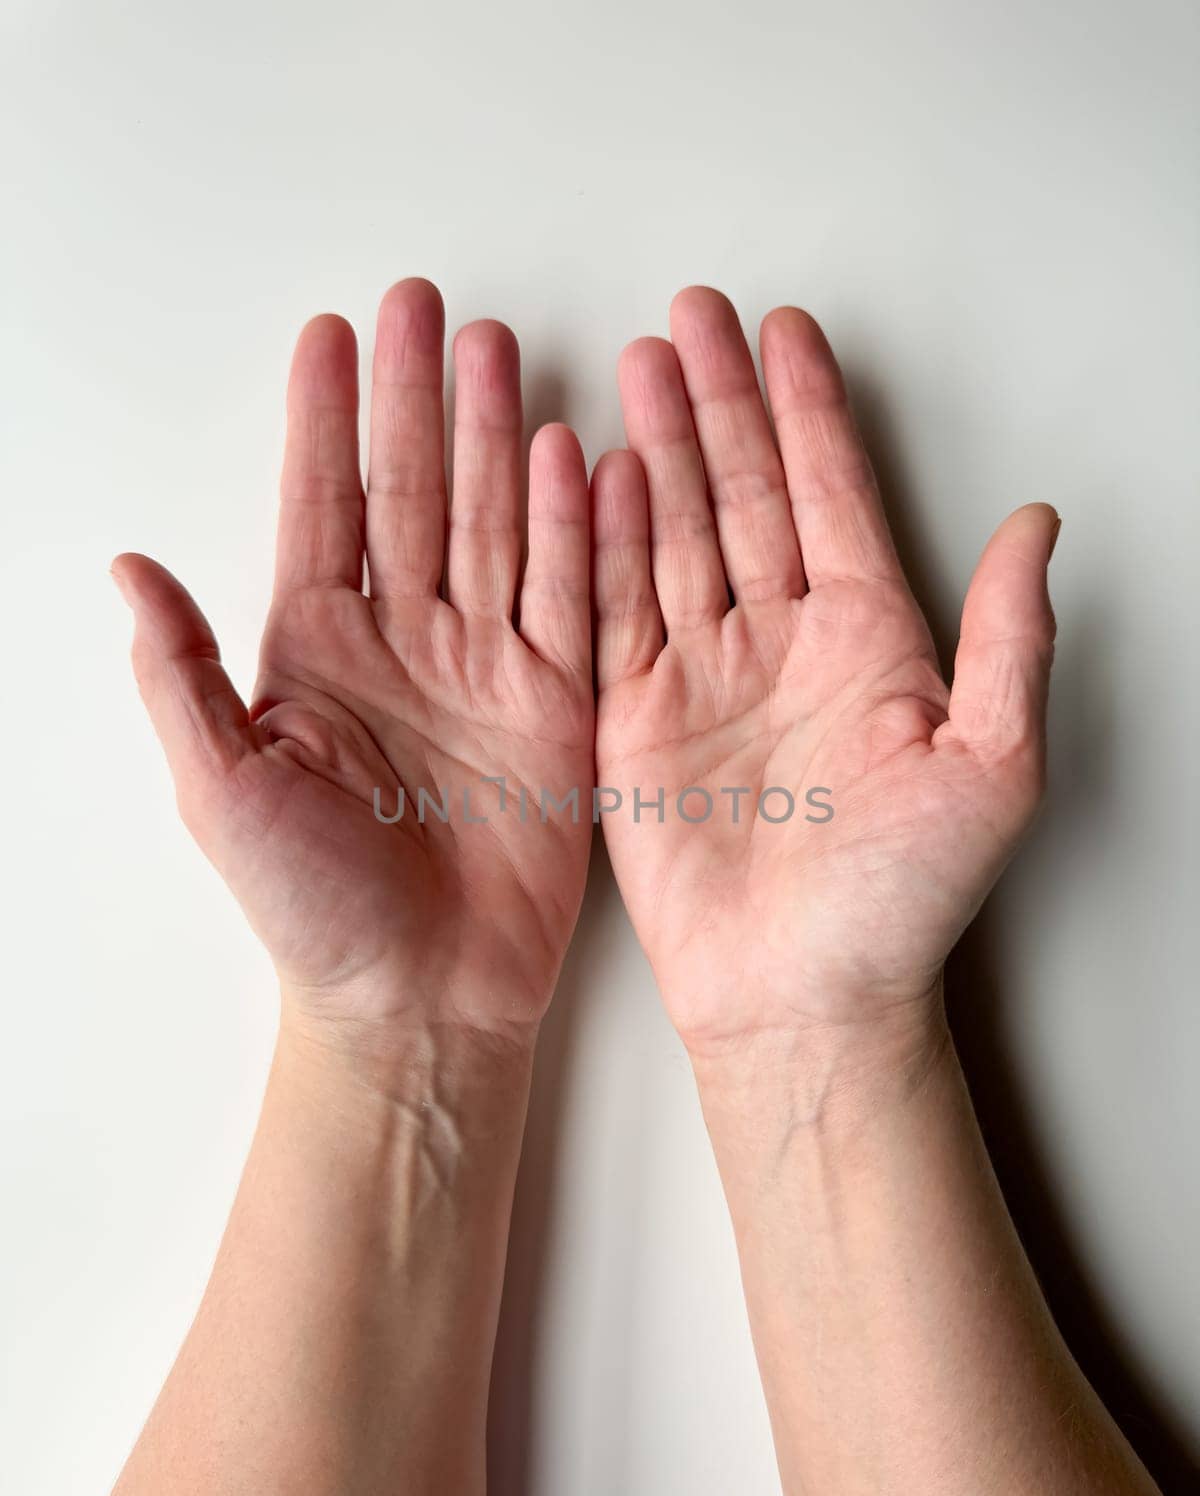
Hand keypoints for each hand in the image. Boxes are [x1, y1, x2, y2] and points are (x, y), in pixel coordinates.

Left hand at [114, 279, 592, 1047]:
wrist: (420, 999)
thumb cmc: (312, 909)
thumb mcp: (221, 789)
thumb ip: (181, 675)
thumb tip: (128, 570)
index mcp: (316, 655)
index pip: (323, 509)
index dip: (326, 421)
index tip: (331, 334)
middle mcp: (403, 646)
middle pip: (414, 494)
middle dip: (418, 398)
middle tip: (426, 307)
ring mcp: (484, 670)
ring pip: (495, 526)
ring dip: (497, 437)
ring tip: (500, 352)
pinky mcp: (555, 708)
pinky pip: (570, 598)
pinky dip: (578, 527)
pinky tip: (580, 457)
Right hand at [593, 287, 1057, 1059]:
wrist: (803, 995)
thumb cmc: (901, 901)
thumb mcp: (991, 765)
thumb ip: (1008, 640)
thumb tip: (1035, 524)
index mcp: (868, 641)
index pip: (832, 494)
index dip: (808, 410)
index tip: (786, 332)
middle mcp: (783, 644)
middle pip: (747, 493)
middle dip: (720, 401)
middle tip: (694, 315)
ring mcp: (704, 678)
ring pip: (677, 534)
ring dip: (659, 449)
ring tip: (638, 365)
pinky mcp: (637, 721)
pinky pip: (616, 612)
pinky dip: (605, 541)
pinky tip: (596, 475)